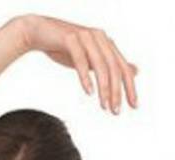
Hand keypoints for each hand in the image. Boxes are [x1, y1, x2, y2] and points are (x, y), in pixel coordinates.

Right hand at [19, 14, 138, 113]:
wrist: (40, 32)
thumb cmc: (66, 47)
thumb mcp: (93, 58)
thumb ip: (112, 65)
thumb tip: (135, 71)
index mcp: (107, 43)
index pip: (123, 68)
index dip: (130, 88)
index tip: (134, 106)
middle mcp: (99, 37)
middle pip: (114, 68)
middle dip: (117, 92)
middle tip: (116, 111)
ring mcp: (85, 37)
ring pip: (100, 65)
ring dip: (104, 88)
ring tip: (104, 106)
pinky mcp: (70, 39)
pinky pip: (81, 60)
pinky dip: (85, 77)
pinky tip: (89, 92)